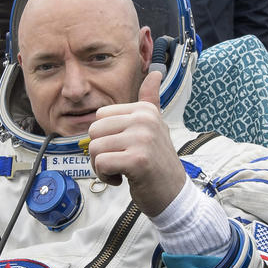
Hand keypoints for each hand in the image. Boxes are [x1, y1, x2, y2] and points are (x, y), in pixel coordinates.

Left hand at [87, 71, 186, 215]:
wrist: (173, 195)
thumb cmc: (157, 163)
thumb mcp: (155, 127)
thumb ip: (150, 101)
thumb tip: (154, 72)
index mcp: (145, 110)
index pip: (100, 116)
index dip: (104, 137)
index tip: (123, 149)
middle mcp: (145, 120)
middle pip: (94, 131)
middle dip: (99, 152)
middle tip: (120, 163)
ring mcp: (142, 139)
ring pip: (94, 148)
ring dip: (102, 167)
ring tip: (122, 171)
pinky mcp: (137, 160)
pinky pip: (101, 163)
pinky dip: (105, 176)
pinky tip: (123, 179)